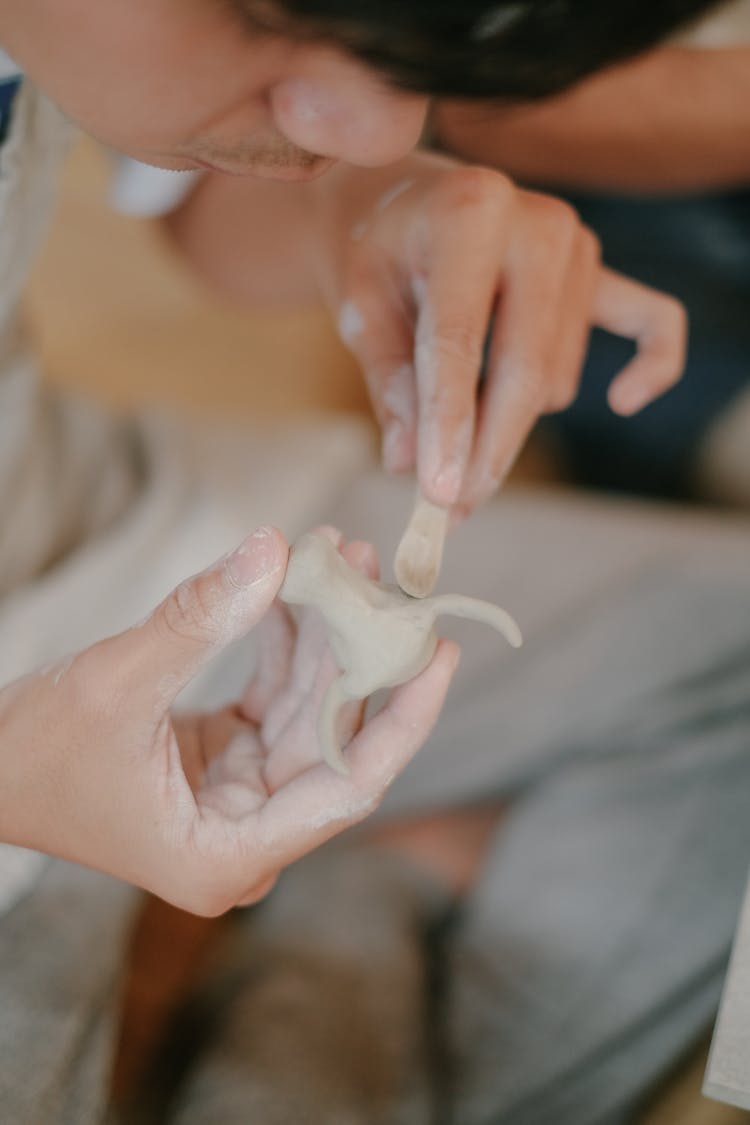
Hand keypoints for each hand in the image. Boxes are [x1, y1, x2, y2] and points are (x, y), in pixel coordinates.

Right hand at [0, 528, 457, 914]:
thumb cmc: (33, 752)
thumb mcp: (116, 682)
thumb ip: (201, 619)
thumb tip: (277, 549)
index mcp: (231, 854)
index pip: (351, 785)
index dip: (404, 717)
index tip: (439, 651)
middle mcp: (247, 835)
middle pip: (334, 738)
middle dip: (358, 652)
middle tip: (381, 576)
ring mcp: (239, 798)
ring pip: (307, 710)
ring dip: (323, 634)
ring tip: (338, 556)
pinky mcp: (225, 762)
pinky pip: (274, 698)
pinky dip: (286, 644)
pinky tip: (296, 585)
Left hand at [313, 151, 685, 515]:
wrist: (403, 206)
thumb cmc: (375, 255)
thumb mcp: (359, 309)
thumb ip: (388, 381)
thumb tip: (409, 463)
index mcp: (467, 214)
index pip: (460, 341)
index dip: (449, 427)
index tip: (437, 494)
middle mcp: (537, 224)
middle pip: (526, 369)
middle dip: (489, 449)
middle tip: (451, 511)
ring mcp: (579, 247)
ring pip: (555, 374)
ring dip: (507, 418)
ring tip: (453, 428)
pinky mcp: (601, 273)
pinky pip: (651, 324)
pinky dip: (651, 365)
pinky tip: (624, 400)